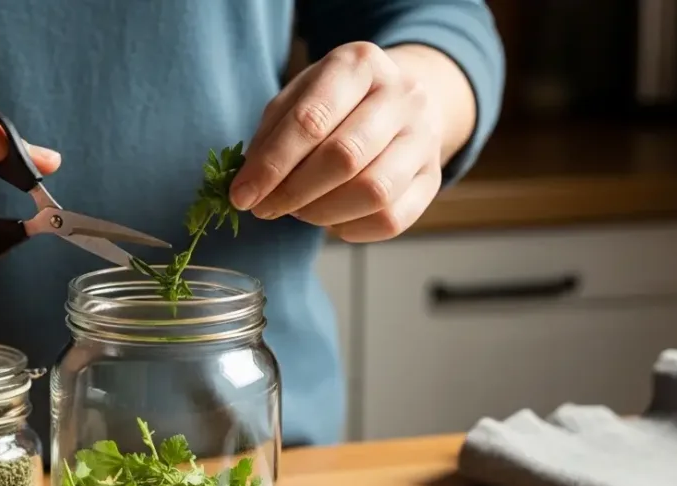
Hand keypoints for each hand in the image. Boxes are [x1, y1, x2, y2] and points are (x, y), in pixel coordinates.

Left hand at [228, 42, 443, 241]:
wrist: (402, 99)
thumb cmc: (339, 102)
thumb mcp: (300, 96)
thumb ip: (272, 135)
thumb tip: (250, 186)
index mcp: (359, 64)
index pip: (312, 119)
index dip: (272, 164)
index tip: (242, 195)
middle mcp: (401, 95)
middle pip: (345, 156)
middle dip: (294, 192)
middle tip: (266, 208)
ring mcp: (424, 137)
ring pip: (374, 191)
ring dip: (323, 213)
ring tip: (300, 212)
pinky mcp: (433, 176)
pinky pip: (393, 219)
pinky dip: (353, 229)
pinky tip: (333, 221)